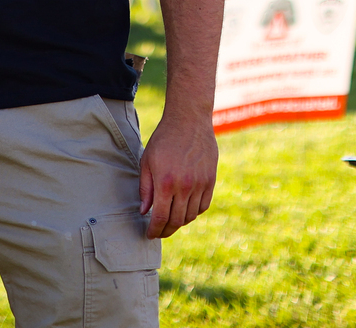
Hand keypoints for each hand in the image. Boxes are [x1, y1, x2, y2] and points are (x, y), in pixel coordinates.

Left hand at [138, 109, 217, 238]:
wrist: (189, 121)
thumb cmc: (164, 139)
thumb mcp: (147, 161)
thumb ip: (145, 188)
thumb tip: (145, 212)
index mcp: (165, 182)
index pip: (160, 217)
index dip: (154, 230)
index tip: (149, 235)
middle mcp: (185, 187)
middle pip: (177, 221)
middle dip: (166, 230)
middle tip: (159, 232)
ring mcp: (200, 184)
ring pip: (191, 216)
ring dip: (180, 222)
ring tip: (170, 221)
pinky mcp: (211, 181)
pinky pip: (203, 206)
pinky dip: (194, 212)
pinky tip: (185, 210)